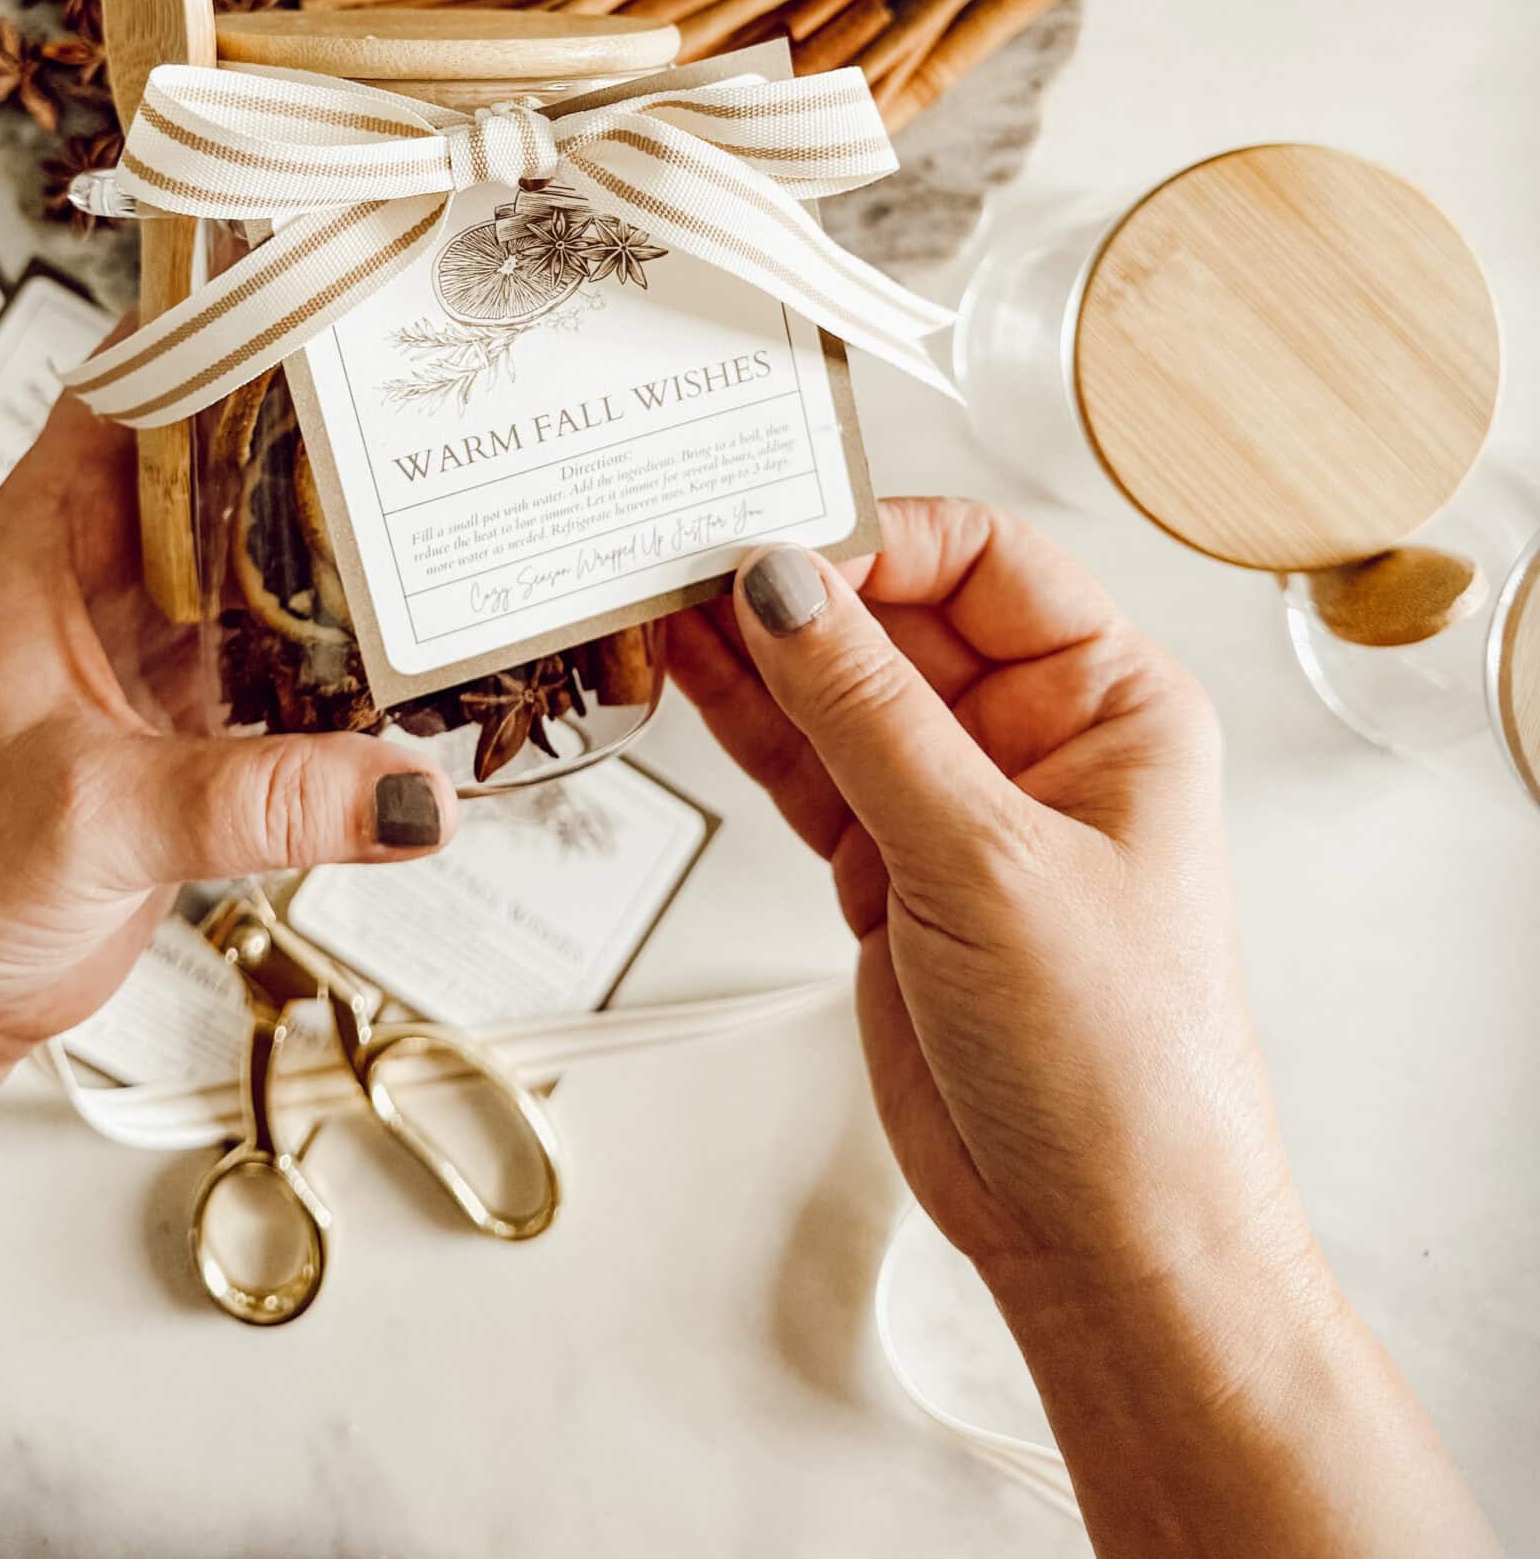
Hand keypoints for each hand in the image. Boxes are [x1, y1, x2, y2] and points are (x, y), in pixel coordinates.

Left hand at [0, 387, 455, 1114]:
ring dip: (351, 545)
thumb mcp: (96, 813)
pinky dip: (355, 653)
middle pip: (235, 453)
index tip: (337, 288)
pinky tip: (421, 659)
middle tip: (436, 404)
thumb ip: (259, 798)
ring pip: (275, 551)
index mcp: (50, 530)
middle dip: (328, 428)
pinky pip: (297, 653)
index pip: (147, 374)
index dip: (236, 318)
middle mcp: (108, 566)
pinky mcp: (200, 718)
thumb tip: (404, 792)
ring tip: (451, 517)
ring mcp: (159, 639)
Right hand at [668, 500, 1302, 1315]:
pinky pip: (806, 765)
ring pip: (837, 689)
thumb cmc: (1122, 1064)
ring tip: (654, 598)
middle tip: (684, 555)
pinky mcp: (888, 868)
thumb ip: (871, 718)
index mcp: (1111, 702)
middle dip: (795, 586)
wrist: (1102, 1239)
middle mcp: (1036, 737)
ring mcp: (954, 804)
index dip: (875, 537)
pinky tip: (686, 673)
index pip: (983, 559)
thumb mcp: (988, 862)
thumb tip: (785, 585)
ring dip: (751, 649)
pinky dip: (745, 722)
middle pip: (898, 614)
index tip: (774, 537)